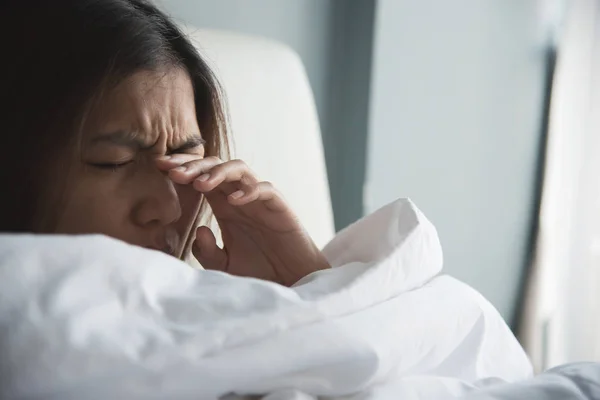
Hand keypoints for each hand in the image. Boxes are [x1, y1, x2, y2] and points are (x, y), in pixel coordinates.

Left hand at [156, 155, 329, 285]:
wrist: (291, 282)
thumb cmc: (260, 271)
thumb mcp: (224, 267)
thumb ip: (207, 252)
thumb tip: (198, 230)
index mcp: (224, 206)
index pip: (200, 176)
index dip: (181, 168)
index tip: (158, 167)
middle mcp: (240, 197)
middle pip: (215, 166)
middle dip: (192, 165)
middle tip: (171, 171)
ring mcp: (259, 200)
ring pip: (239, 169)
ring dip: (218, 172)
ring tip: (200, 184)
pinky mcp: (279, 208)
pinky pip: (265, 189)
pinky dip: (249, 191)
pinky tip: (233, 201)